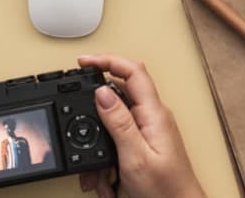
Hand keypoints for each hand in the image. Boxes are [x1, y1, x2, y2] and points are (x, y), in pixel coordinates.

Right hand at [77, 55, 205, 197]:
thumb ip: (119, 122)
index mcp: (154, 113)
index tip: (84, 62)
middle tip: (79, 116)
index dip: (108, 60)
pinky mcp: (145, 142)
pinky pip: (119, 138)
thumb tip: (102, 92)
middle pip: (120, 91)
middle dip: (95, 109)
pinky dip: (106, 156)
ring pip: (114, 120)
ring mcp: (149, 128)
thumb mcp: (135, 156)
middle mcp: (153, 116)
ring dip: (99, 144)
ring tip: (97, 172)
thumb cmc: (166, 189)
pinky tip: (106, 177)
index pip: (133, 71)